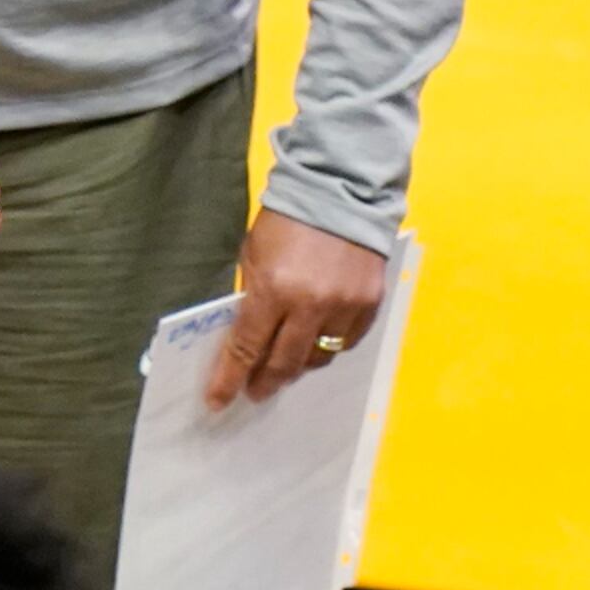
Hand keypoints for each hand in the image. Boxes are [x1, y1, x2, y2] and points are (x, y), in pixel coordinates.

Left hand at [203, 210, 387, 406]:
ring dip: (299, 365)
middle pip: (285, 363)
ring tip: (287, 363)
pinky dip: (330, 346)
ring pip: (319, 358)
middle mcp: (310, 305)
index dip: (230, 379)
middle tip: (256, 390)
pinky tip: (318, 341)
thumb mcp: (254, 255)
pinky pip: (347, 342)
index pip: (247, 348)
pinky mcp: (369, 303)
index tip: (220, 400)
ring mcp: (344, 306)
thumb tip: (249, 336)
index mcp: (274, 290)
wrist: (340, 189)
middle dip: (265, 382)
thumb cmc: (288, 220)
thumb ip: (252, 296)